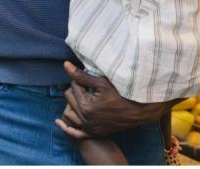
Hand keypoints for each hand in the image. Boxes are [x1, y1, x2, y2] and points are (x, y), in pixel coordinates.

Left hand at [55, 61, 169, 137]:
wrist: (139, 110)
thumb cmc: (122, 93)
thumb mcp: (101, 82)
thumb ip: (81, 75)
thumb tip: (65, 65)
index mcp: (86, 106)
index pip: (73, 87)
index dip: (80, 81)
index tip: (90, 80)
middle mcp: (85, 119)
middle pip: (69, 98)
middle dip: (76, 91)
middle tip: (88, 88)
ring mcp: (90, 128)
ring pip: (69, 113)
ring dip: (72, 105)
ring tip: (82, 98)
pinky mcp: (94, 132)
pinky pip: (76, 133)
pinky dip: (68, 128)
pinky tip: (60, 123)